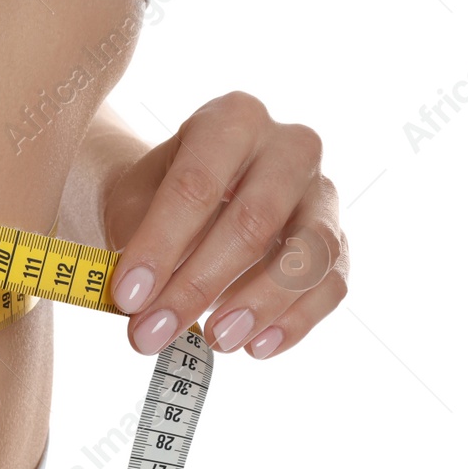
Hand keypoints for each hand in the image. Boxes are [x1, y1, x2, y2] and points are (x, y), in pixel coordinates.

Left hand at [100, 91, 349, 357]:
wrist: (196, 197)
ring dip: (259, 304)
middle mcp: (289, 147)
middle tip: (153, 333)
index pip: (196, 184)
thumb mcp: (134, 203)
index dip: (159, 246)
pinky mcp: (340, 239)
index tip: (127, 298)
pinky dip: (298, 320)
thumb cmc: (160, 198)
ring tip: (214, 340)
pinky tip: (257, 347)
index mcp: (231, 121)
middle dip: (199, 285)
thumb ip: (136, 241)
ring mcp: (323, 193)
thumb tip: (142, 303)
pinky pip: (333, 283)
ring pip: (310, 252)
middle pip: (254, 221)